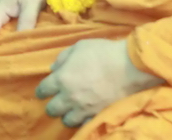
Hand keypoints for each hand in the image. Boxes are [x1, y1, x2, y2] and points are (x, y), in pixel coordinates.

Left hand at [34, 39, 162, 127]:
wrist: (130, 67)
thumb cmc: (102, 53)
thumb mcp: (78, 47)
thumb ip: (62, 58)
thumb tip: (54, 69)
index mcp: (61, 78)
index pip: (43, 90)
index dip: (41, 91)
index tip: (42, 92)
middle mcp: (69, 97)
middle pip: (52, 109)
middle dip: (52, 107)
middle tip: (56, 104)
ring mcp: (84, 109)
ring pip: (67, 120)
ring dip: (67, 116)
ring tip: (70, 112)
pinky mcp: (99, 115)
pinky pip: (85, 124)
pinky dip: (83, 122)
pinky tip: (85, 116)